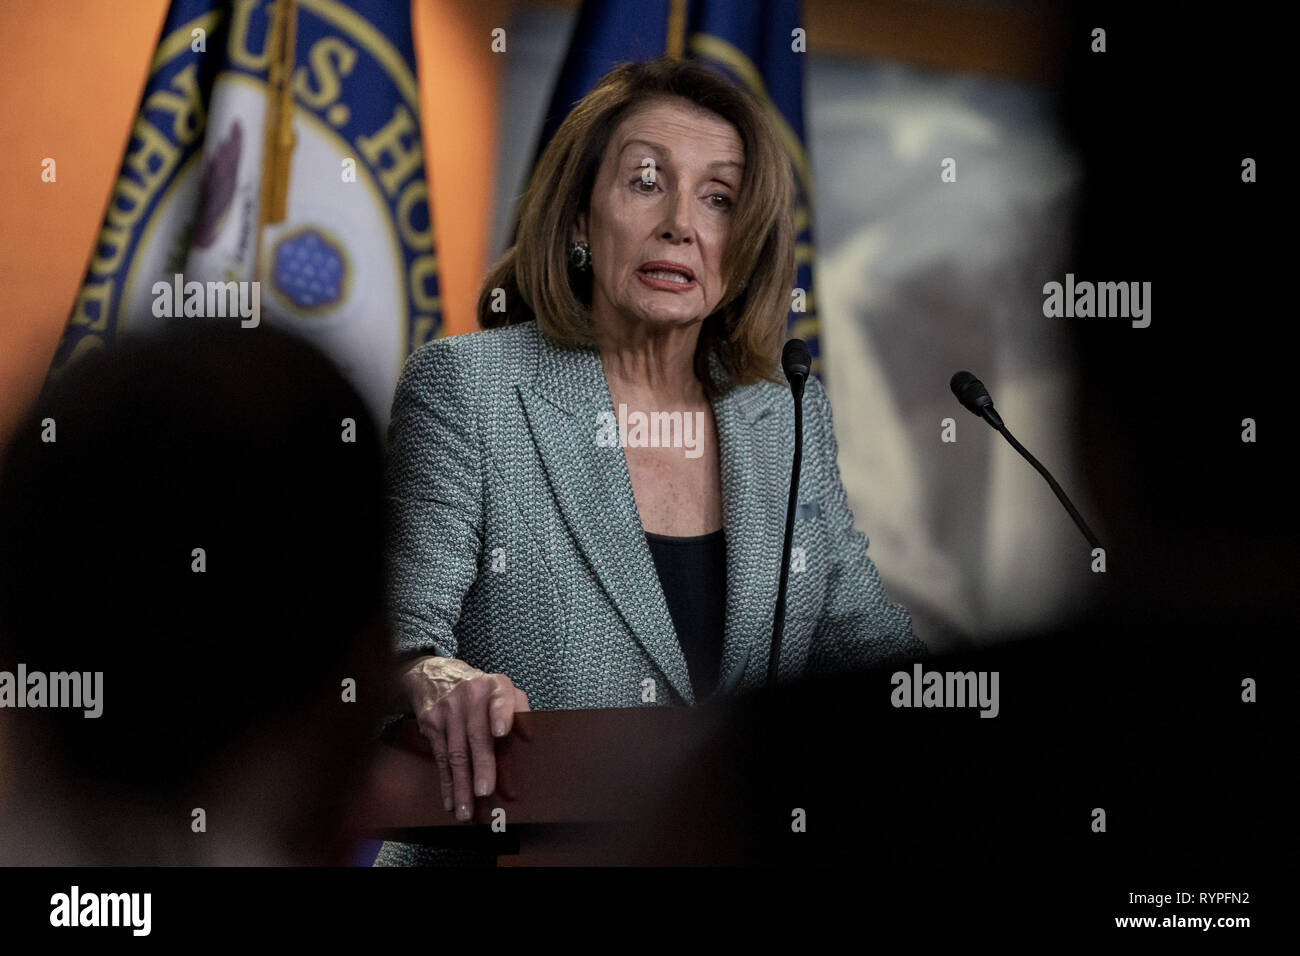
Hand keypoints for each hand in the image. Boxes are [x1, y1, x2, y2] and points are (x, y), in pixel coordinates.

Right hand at [401, 656, 529, 820]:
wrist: (437, 675)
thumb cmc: (481, 694)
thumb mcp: (503, 696)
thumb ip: (518, 721)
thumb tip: (529, 744)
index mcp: (496, 687)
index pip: (500, 699)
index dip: (503, 715)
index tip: (503, 733)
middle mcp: (471, 695)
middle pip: (477, 735)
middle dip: (481, 766)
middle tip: (485, 792)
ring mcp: (448, 709)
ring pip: (456, 753)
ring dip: (462, 786)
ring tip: (467, 811)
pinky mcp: (431, 723)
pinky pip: (440, 758)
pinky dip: (447, 783)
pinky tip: (451, 802)